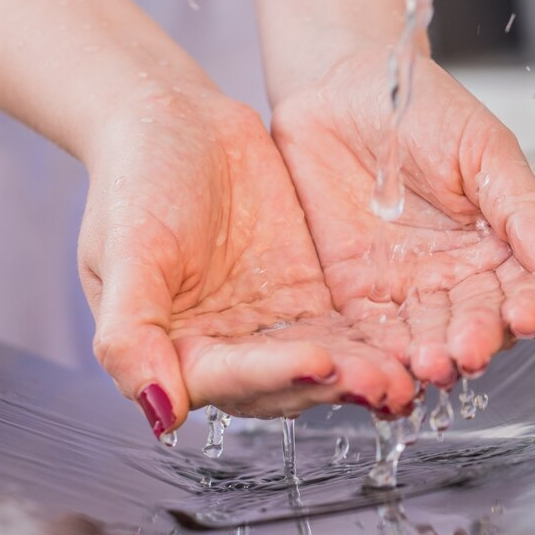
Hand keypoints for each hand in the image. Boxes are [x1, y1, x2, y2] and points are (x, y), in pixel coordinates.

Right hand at [78, 83, 416, 437]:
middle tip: (385, 382)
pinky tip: (411, 346)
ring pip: (325, 361)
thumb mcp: (123, 249)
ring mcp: (273, 323)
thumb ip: (130, 333)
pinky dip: (376, 340)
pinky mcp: (309, 296)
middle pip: (286, 382)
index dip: (274, 375)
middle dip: (334, 384)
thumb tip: (159, 413)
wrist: (178, 121)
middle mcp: (229, 347)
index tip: (318, 361)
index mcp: (178, 348)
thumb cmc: (136, 178)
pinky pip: (347, 326)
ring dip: (364, 372)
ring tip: (407, 375)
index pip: (229, 379)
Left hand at [271, 48, 534, 389]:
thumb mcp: (484, 149)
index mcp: (500, 244)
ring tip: (429, 364)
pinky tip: (387, 369)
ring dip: (430, 357)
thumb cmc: (419, 107)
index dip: (533, 309)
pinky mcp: (355, 292)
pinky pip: (370, 333)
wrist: (338, 85)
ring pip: (427, 338)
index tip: (526, 315)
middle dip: (475, 341)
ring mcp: (406, 288)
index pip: (529, 291)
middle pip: (478, 324)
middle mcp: (457, 275)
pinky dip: (378, 356)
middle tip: (467, 351)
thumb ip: (524, 209)